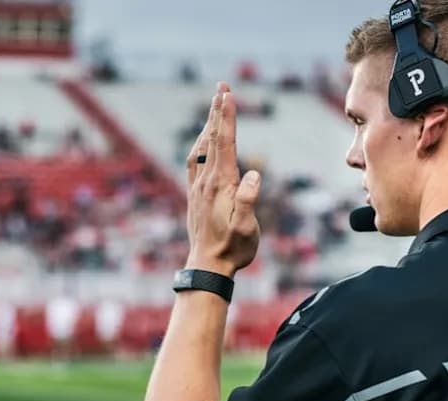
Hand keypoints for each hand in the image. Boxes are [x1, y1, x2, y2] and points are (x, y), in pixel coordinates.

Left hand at [184, 83, 260, 277]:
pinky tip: (202, 142)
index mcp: (221, 184)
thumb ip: (248, 201)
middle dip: (217, 111)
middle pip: (212, 138)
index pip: (225, 143)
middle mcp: (207, 181)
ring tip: (214, 107)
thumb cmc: (233, 249)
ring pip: (202, 147)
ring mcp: (198, 187)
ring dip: (209, 125)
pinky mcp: (195, 195)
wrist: (207, 267)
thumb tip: (253, 174)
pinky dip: (200, 144)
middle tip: (221, 86)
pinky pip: (195, 161)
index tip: (227, 94)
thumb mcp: (246, 228)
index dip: (227, 117)